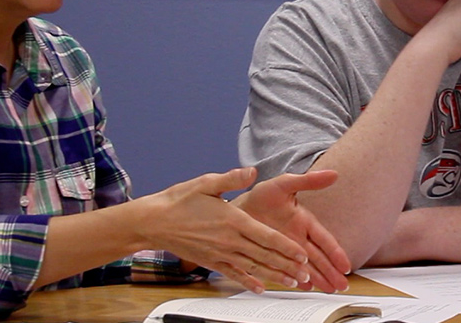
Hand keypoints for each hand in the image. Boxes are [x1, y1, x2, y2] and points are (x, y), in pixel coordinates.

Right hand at [140, 169, 310, 292]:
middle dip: (288, 266)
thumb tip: (251, 172)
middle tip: (307, 274)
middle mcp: (229, 240)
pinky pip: (233, 274)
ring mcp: (220, 253)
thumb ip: (232, 178)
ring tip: (292, 282)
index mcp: (233, 220)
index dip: (286, 247)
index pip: (266, 237)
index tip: (302, 255)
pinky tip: (260, 288)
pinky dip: (248, 282)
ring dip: (274, 276)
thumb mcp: (207, 182)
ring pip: (253, 267)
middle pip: (264, 255)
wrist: (153, 221)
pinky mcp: (210, 261)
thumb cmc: (180, 200)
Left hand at [232, 170, 351, 292]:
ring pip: (306, 267)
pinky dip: (296, 279)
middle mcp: (297, 238)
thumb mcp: (284, 184)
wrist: (236, 208)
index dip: (335, 253)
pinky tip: (305, 287)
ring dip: (318, 279)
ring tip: (329, 290)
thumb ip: (307, 181)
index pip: (324, 239)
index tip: (345, 265)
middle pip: (318, 258)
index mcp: (304, 221)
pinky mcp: (273, 257)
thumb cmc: (261, 196)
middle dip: (331, 272)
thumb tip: (333, 174)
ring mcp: (285, 249)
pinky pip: (286, 271)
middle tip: (342, 286)